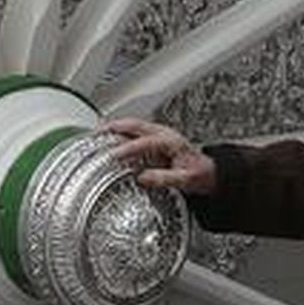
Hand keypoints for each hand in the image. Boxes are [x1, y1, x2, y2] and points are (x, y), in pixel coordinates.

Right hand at [102, 117, 217, 194]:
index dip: (128, 148)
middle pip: (134, 125)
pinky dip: (118, 131)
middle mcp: (162, 133)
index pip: (145, 142)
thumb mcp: (186, 180)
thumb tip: (143, 177)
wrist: (206, 170)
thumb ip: (165, 178)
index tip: (114, 155)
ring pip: (132, 125)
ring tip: (97, 133)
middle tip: (97, 133)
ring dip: (114, 127)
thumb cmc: (197, 173)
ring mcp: (157, 134)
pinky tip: (109, 136)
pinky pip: (133, 131)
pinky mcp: (152, 138)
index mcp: (170, 141)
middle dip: (114, 127)